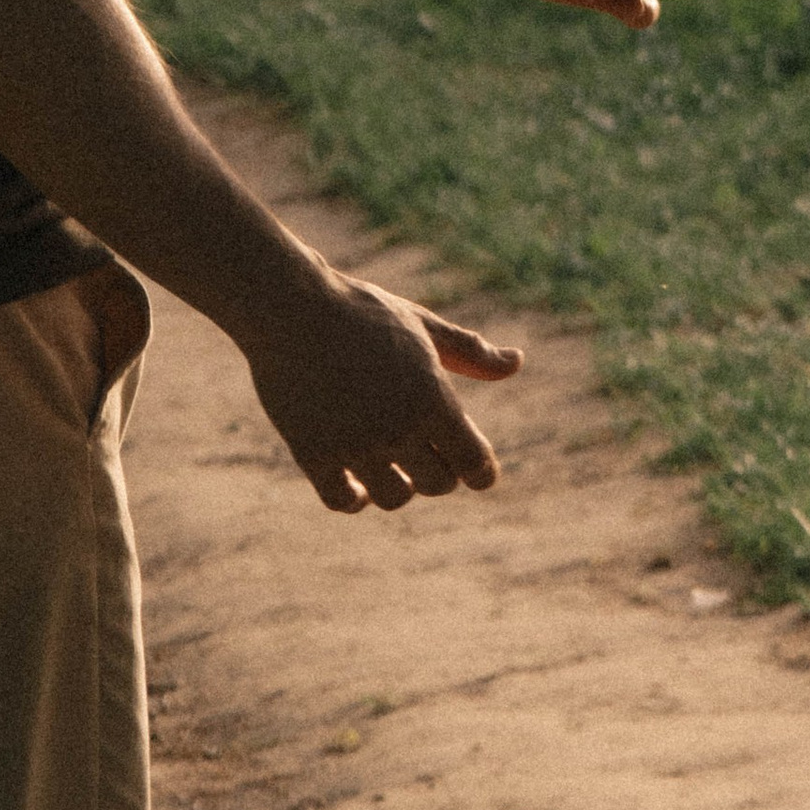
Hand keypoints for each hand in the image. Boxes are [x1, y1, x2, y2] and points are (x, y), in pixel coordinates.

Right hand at [240, 260, 524, 513]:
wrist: (292, 308)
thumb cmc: (364, 312)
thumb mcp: (423, 327)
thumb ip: (471, 352)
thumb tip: (518, 362)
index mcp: (432, 399)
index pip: (474, 462)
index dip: (481, 471)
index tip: (477, 470)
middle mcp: (397, 430)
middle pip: (438, 484)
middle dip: (441, 473)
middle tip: (431, 456)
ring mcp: (354, 446)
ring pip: (393, 498)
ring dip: (401, 487)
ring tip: (396, 467)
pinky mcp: (313, 454)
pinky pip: (342, 501)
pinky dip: (355, 499)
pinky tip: (358, 484)